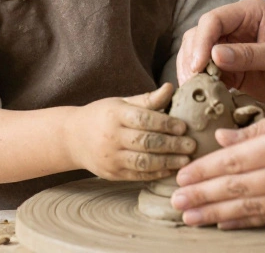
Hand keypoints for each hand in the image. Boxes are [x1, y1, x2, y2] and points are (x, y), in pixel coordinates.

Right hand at [67, 83, 196, 180]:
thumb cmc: (103, 116)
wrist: (72, 138)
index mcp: (115, 115)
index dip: (166, 123)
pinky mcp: (113, 174)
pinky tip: (171, 170)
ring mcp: (111, 158)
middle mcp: (112, 137)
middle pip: (146, 142)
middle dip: (172, 145)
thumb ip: (147, 100)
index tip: (184, 127)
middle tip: (192, 145)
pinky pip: (138, 175)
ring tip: (186, 160)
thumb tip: (171, 88)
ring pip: (144, 162)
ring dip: (168, 162)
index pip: (144, 119)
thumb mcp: (121, 103)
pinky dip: (156, 173)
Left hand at [169, 91, 264, 227]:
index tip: (181, 176)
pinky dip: (249, 219)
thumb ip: (257, 129)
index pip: (236, 159)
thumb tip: (220, 141)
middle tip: (176, 202)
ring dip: (219, 213)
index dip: (205, 171)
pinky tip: (227, 220)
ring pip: (255, 206)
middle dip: (204, 196)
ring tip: (193, 217)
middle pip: (240, 186)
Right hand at [176, 0, 264, 105]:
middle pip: (199, 36)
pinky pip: (209, 77)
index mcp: (250, 13)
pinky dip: (202, 86)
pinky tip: (201, 99)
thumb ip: (250, 55)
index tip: (199, 66)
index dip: (202, 41)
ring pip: (198, 56)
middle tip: (192, 83)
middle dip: (192, 57)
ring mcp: (232, 51)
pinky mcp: (233, 73)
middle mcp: (237, 28)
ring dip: (193, 73)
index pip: (214, 20)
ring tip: (195, 93)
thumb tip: (214, 55)